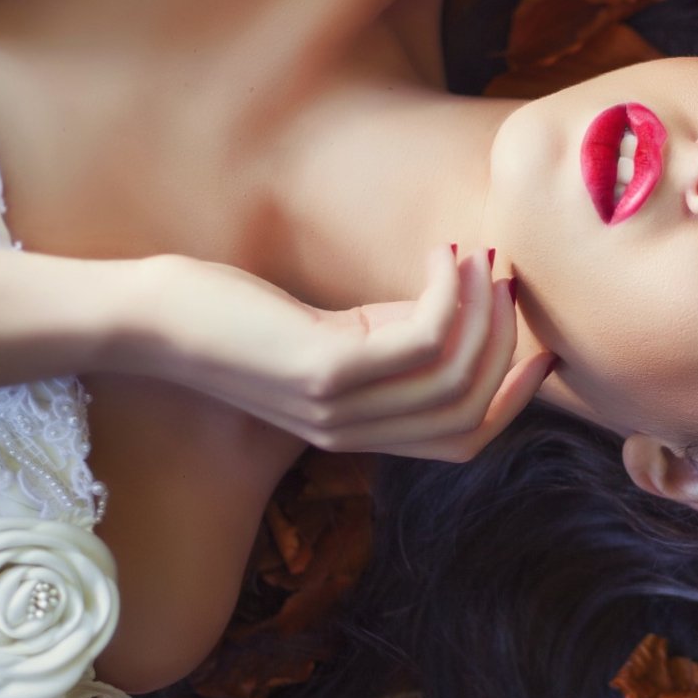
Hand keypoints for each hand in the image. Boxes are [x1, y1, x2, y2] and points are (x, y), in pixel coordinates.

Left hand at [126, 246, 553, 460]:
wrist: (152, 320)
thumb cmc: (233, 316)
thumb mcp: (333, 331)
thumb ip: (394, 335)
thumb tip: (464, 304)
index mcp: (359, 431)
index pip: (464, 440)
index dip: (514, 399)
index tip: (545, 346)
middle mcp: (353, 432)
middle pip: (469, 412)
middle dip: (506, 345)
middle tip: (507, 281)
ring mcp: (340, 407)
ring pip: (453, 377)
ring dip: (482, 313)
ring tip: (477, 261)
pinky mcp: (325, 371)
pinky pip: (421, 341)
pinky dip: (449, 296)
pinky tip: (442, 257)